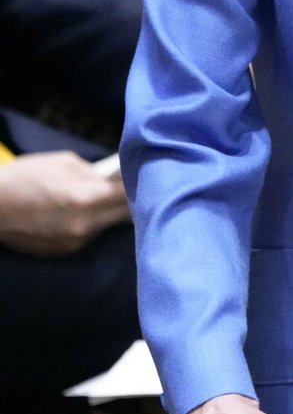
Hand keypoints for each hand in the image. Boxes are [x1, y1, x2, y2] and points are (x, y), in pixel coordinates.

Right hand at [0, 151, 130, 254]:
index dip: (141, 184)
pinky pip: (90, 236)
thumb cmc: (25, 177)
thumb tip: (114, 178)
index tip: (146, 176)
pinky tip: (81, 213)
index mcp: (88, 198)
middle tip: (138, 190)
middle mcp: (86, 224)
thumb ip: (95, 172)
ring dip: (112, 214)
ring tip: (108, 200)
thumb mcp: (64, 162)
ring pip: (108, 227)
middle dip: (134, 202)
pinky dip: (92, 224)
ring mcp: (76, 241)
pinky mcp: (65, 251)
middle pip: (128, 216)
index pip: (131, 194)